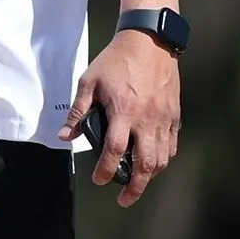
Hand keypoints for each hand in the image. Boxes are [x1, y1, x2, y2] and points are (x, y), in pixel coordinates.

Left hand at [57, 28, 180, 206]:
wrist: (148, 40)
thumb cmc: (116, 60)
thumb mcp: (89, 81)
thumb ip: (78, 111)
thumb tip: (65, 136)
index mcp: (123, 111)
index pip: (115, 152)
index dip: (106, 171)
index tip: (99, 180)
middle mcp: (146, 119)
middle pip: (145, 164)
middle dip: (134, 187)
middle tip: (124, 198)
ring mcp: (163, 118)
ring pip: (161, 159)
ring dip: (149, 176)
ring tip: (137, 182)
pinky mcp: (174, 114)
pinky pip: (172, 145)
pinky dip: (163, 159)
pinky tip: (154, 162)